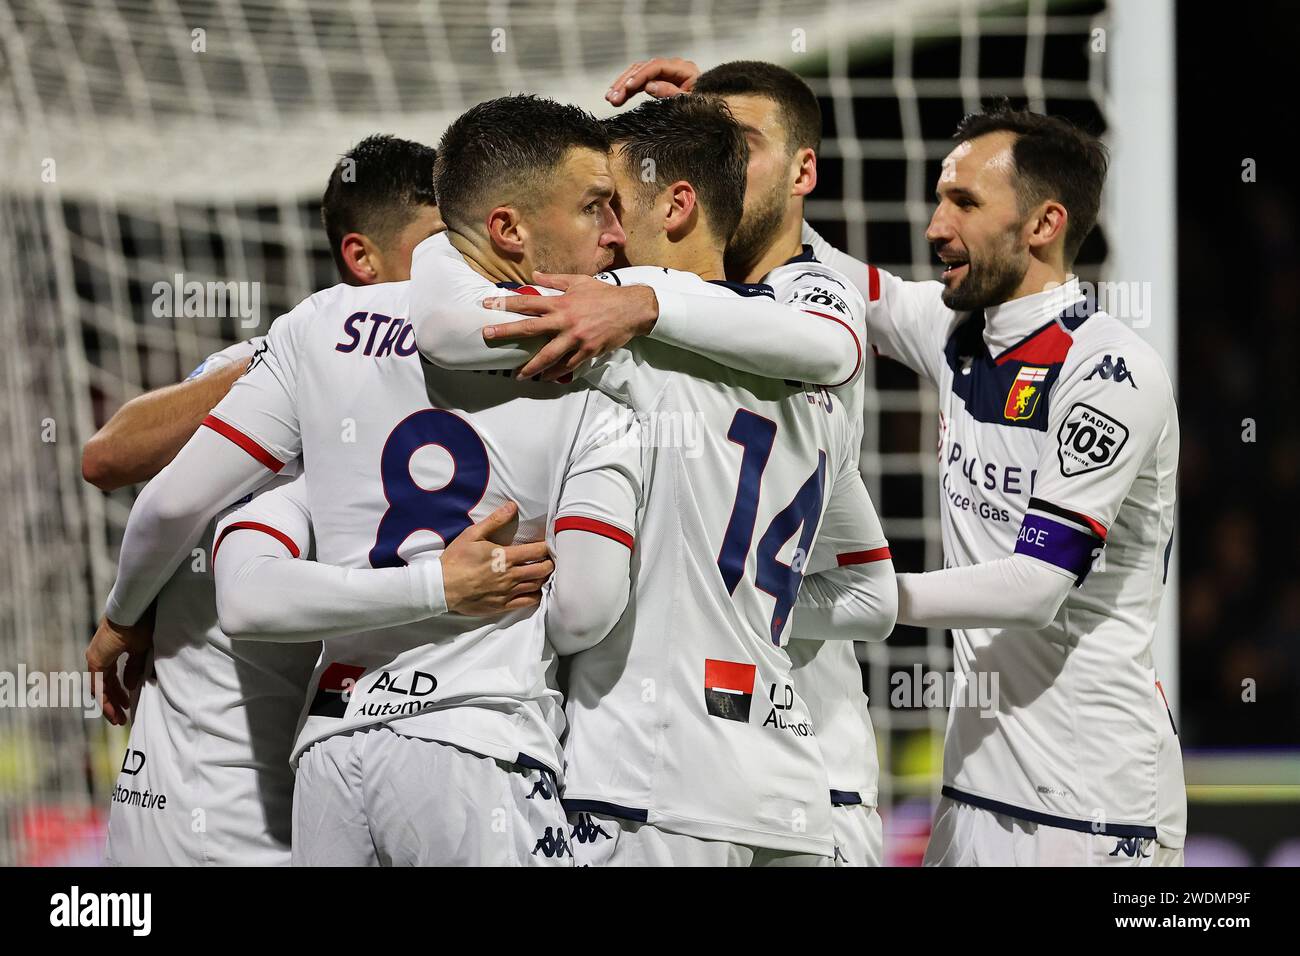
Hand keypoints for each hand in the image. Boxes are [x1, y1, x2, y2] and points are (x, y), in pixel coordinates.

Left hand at [86, 607, 154, 725]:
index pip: (112, 677)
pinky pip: (98, 684)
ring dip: (108, 704)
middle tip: (122, 716)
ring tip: (118, 719)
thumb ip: (135, 667)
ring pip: (99, 687)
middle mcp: (100, 655)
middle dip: (114, 702)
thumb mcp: (142, 649)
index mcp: (111, 650)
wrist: (135, 609)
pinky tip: (113, 709)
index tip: (129, 703)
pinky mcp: (95, 659)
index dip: (120, 692)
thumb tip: (131, 684)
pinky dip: (105, 698)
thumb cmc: (143, 623)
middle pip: (105, 685)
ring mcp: (96, 657)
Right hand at [440, 501, 554, 615]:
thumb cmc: (456, 559)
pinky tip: (534, 590)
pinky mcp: (502, 605)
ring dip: (543, 578)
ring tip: (542, 573)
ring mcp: (508, 592)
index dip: (547, 547)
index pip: (537, 551)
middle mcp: (510, 575)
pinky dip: (535, 595)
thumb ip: (494, 521)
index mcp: (505, 556)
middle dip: (549, 563)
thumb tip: (512, 506)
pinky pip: (527, 602)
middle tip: (548, 559)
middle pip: (542, 570)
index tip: (548, 544)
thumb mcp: (472, 534)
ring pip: (537, 585)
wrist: (441, 587)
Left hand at [481, 276, 658, 380]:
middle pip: (530, 328)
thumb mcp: (579, 282)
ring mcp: (575, 338)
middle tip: (488, 336)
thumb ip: (555, 280)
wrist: (632, 309)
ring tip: (518, 375)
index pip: (527, 302)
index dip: (506, 303)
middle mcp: (565, 320)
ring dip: (531, 366)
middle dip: (506, 333)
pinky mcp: (587, 351)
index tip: (488, 305)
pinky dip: (556, 372)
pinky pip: (568, 365)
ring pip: (548, 355)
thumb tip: (535, 276)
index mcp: (561, 302)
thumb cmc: (604, 294)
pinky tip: (545, 378)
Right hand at [606, 58, 701, 105]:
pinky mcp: (661, 82)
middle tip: (612, 98)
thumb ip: (671, 94)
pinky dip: (629, 89)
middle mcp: (674, 67)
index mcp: (684, 69)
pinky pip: (641, 82)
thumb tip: (648, 86)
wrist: (715, 115)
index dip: (640, 76)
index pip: (656, 66)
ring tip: (609, 98)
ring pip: (639, 73)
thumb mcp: (692, 104)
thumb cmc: (707, 108)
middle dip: (626, 82)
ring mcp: (667, 74)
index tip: (627, 88)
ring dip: (623, 85)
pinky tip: (616, 97)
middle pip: (644, 68)